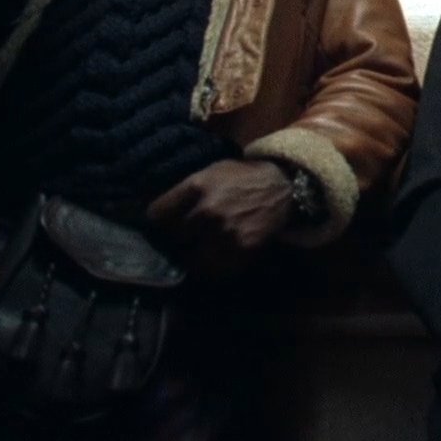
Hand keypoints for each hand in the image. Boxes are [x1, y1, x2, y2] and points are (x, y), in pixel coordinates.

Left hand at [145, 158, 290, 275]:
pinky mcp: (241, 250)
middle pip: (172, 238)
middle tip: (179, 239)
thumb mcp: (210, 172)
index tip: (161, 225)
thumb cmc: (242, 177)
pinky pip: (215, 269)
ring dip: (191, 256)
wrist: (283, 188)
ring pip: (190, 258)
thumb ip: (186, 192)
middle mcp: (207, 210)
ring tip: (196, 252)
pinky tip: (215, 258)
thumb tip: (157, 214)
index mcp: (197, 186)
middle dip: (174, 239)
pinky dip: (211, 267)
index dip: (157, 221)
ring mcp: (224, 233)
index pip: (157, 215)